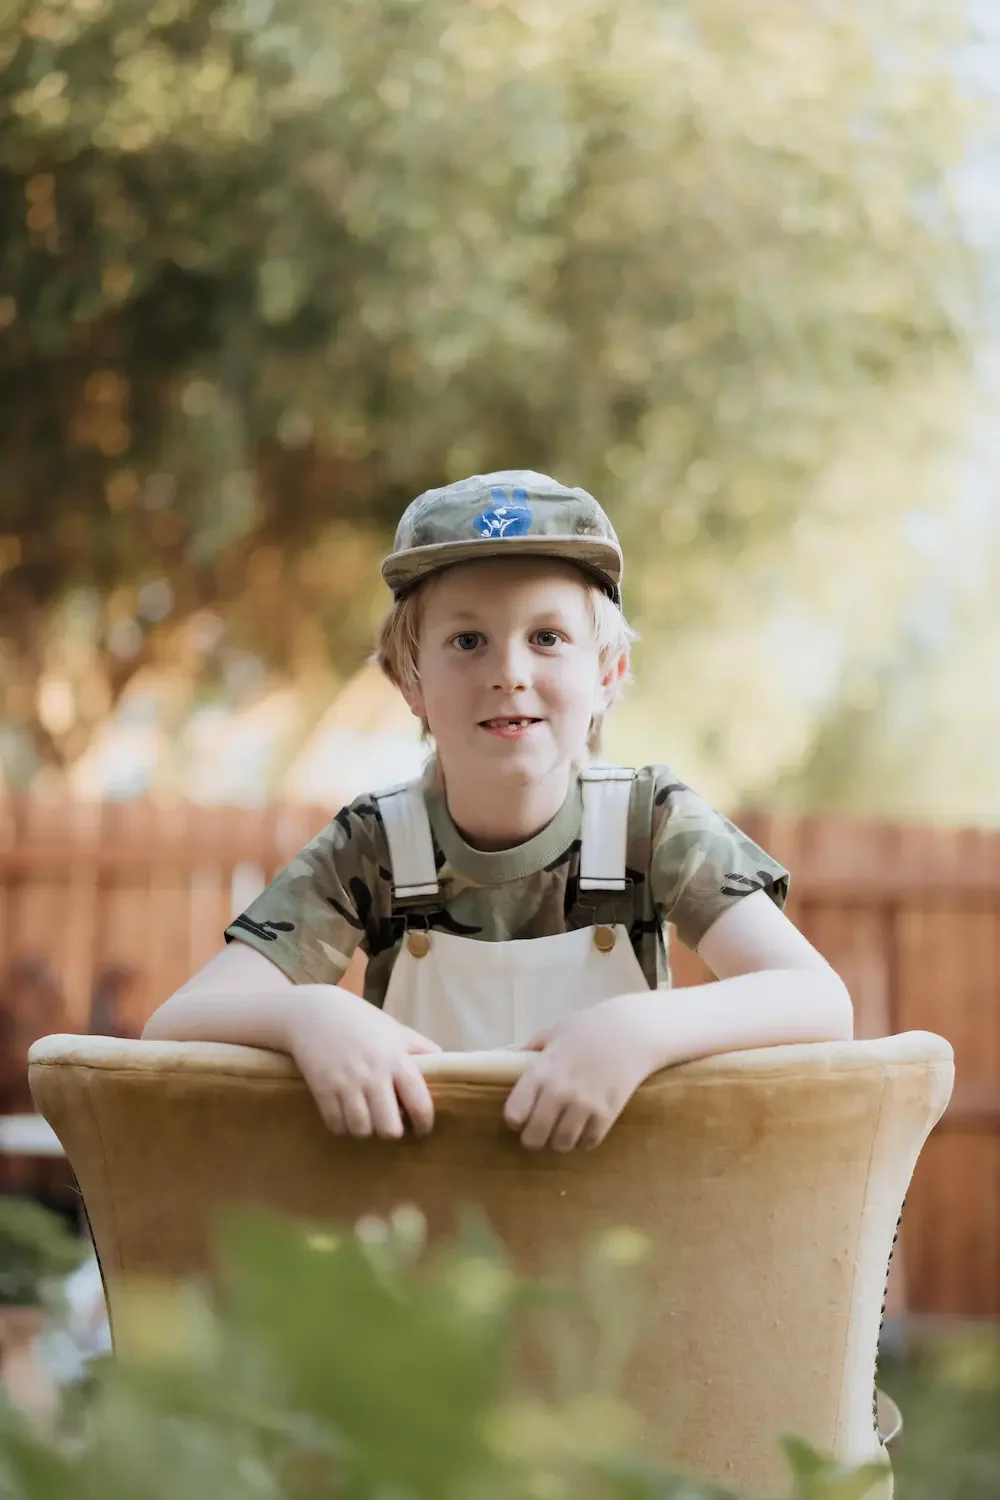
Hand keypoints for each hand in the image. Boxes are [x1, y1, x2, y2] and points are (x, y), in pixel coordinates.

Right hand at [286, 987, 439, 1139]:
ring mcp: (346, 1083)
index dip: (425, 1124)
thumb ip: (419, 1048)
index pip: (420, 1103)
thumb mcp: (394, 1029)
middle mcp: (373, 1075)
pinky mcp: (322, 1089)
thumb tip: (443, 1063)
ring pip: (361, 1130)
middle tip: (389, 1123)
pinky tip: (345, 1115)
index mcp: (396, 1059)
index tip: (422, 1129)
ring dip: (366, 1130)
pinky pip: (336, 1124)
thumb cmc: (359, 1020)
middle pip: (389, 1127)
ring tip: (367, 1120)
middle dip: (392, 1131)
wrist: (313, 1011)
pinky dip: (342, 1126)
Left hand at [503, 993, 663, 1150]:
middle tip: (538, 1132)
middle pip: (534, 1136)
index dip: (515, 1119)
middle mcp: (560, 1091)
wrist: (632, 1031)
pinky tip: (584, 1128)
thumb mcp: (555, 1031)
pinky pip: (588, 1142)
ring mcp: (585, 1104)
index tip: (520, 1116)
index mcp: (541, 1070)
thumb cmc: (590, 1027)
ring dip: (559, 1141)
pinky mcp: (608, 1114)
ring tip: (562, 1130)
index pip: (514, 1113)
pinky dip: (584, 1140)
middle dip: (532, 1138)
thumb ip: (532, 1049)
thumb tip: (509, 1062)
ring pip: (562, 1143)